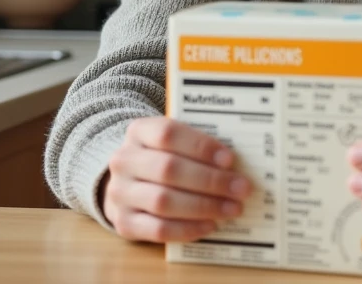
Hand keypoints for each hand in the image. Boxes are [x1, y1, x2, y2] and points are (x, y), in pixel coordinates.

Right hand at [101, 117, 252, 242]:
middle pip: (168, 169)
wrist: (128, 183)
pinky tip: (210, 225)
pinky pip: (158, 229)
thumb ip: (197, 146)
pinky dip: (188, 229)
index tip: (230, 159)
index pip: (168, 133)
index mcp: (138, 132)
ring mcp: (120, 194)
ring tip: (232, 208)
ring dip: (204, 206)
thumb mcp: (175, 143)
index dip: (200, 146)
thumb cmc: (163, 158)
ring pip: (164, 201)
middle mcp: (124, 161)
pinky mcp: (124, 222)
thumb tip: (234, 164)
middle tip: (241, 188)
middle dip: (210, 180)